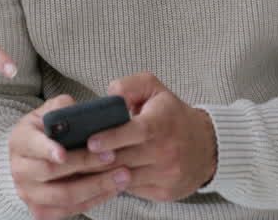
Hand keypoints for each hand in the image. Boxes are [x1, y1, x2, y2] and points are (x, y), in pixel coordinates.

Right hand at [8, 95, 129, 219]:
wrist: (34, 157)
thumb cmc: (47, 130)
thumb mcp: (51, 111)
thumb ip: (62, 107)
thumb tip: (77, 111)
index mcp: (20, 141)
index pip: (33, 146)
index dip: (47, 150)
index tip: (64, 153)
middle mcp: (19, 169)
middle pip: (51, 172)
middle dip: (85, 164)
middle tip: (112, 156)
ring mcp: (28, 193)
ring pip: (63, 196)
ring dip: (96, 186)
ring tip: (122, 175)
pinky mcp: (41, 211)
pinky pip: (70, 210)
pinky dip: (94, 200)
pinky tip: (114, 188)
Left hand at [88, 73, 217, 202]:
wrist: (207, 147)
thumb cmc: (172, 115)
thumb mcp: (155, 90)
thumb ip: (130, 86)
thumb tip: (108, 96)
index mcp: (162, 124)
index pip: (136, 132)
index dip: (111, 137)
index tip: (90, 141)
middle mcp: (166, 152)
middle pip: (124, 159)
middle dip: (95, 160)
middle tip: (70, 157)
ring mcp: (166, 174)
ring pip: (125, 178)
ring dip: (100, 175)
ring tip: (78, 168)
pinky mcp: (164, 192)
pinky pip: (133, 190)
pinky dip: (115, 184)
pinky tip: (99, 178)